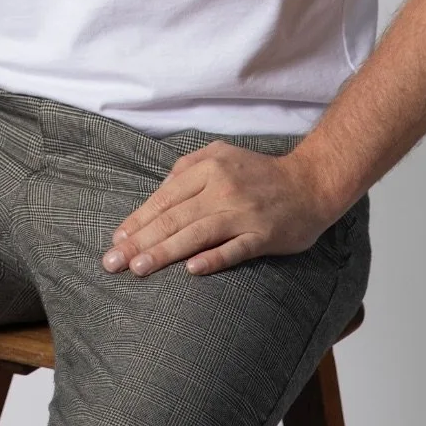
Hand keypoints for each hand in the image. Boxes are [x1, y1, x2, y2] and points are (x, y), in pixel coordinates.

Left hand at [102, 143, 334, 278]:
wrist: (311, 183)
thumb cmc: (259, 173)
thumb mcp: (221, 155)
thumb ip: (188, 169)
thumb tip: (158, 193)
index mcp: (209, 168)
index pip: (165, 198)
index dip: (138, 220)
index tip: (117, 241)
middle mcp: (223, 189)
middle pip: (174, 218)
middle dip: (140, 242)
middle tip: (113, 263)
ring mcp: (243, 213)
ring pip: (197, 234)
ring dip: (165, 252)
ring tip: (139, 268)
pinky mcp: (264, 235)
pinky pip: (235, 249)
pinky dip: (213, 258)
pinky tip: (191, 271)